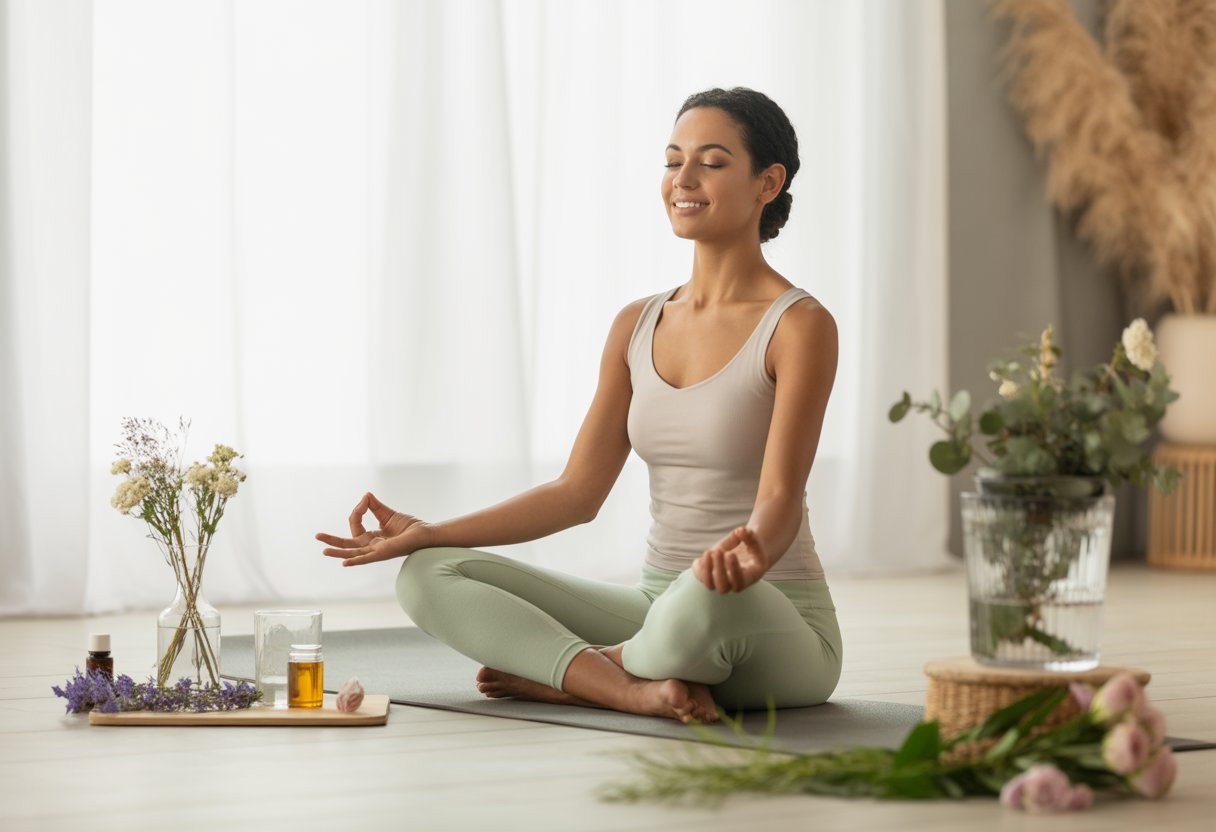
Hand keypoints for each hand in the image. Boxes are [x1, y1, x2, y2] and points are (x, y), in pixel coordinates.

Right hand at [316, 492, 431, 566]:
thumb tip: (365, 496)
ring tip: (324, 551)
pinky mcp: (383, 554)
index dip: (357, 511)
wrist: (425, 533)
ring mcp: (376, 551)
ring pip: (353, 553)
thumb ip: (375, 506)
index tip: (365, 500)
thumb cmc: (409, 527)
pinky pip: (367, 558)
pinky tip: (345, 563)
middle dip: (333, 540)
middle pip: (348, 544)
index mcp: (372, 537)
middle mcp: (372, 545)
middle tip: (317, 536)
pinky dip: (356, 561)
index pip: (356, 525)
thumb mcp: (388, 514)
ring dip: (338, 552)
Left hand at [692, 526, 767, 592]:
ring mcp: (719, 581)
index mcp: (747, 578)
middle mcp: (733, 584)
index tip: (730, 553)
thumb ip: (749, 536)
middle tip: (718, 550)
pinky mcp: (708, 575)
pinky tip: (707, 553)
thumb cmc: (751, 548)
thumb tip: (740, 531)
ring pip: (709, 584)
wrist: (745, 553)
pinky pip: (700, 575)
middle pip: (723, 587)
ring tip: (709, 551)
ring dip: (707, 569)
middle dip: (719, 569)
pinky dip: (699, 567)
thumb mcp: (754, 541)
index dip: (733, 570)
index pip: (739, 582)